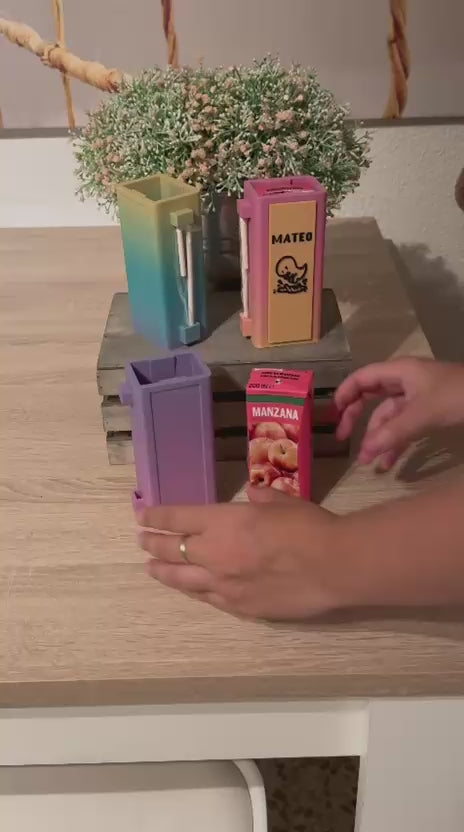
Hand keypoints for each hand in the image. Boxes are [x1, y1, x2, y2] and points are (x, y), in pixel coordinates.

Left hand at [137, 488, 342, 619]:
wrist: (332, 565)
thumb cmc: (307, 525)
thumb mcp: (282, 501)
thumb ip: (261, 498)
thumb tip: (252, 494)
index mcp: (222, 521)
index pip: (177, 518)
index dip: (157, 517)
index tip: (143, 517)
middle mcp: (215, 553)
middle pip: (172, 550)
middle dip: (153, 544)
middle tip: (142, 542)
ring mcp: (224, 584)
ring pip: (183, 580)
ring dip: (164, 572)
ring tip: (152, 569)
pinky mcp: (240, 607)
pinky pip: (208, 599)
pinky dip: (194, 592)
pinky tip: (190, 590)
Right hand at [335, 357, 463, 470]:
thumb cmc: (457, 396)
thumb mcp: (423, 413)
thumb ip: (393, 432)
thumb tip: (365, 451)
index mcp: (399, 371)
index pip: (362, 378)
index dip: (345, 394)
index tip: (332, 416)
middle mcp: (405, 381)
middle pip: (372, 398)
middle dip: (358, 419)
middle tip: (345, 440)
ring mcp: (418, 397)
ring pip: (388, 417)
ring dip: (378, 439)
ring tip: (369, 463)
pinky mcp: (429, 412)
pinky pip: (404, 427)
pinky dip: (395, 443)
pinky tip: (389, 463)